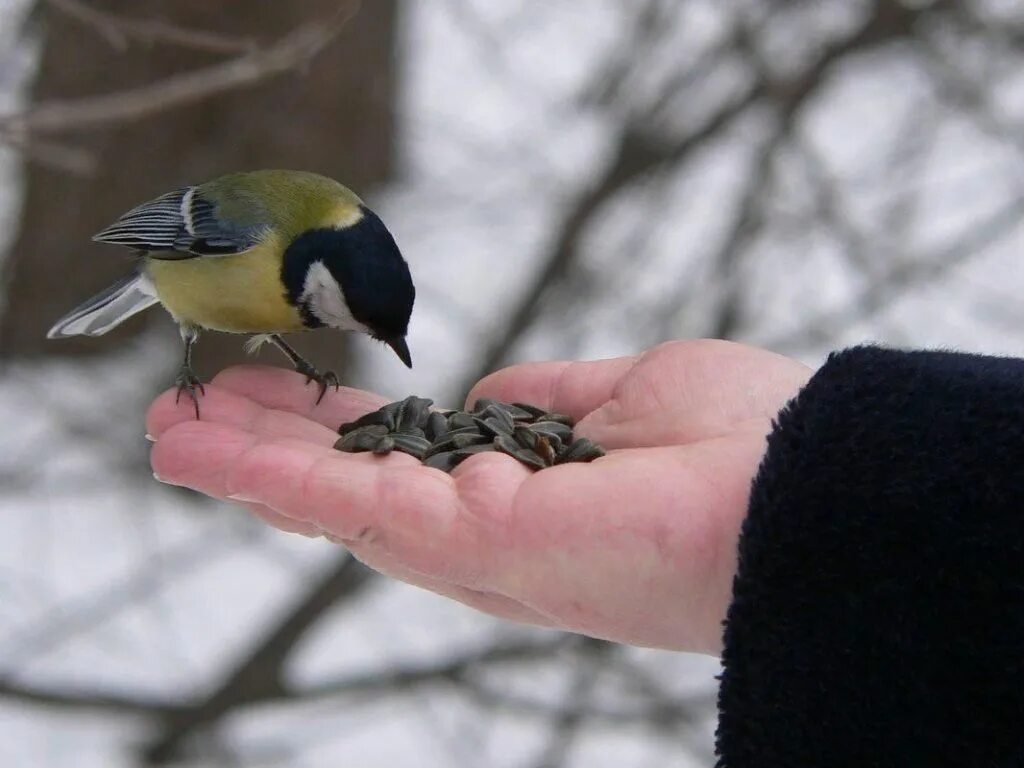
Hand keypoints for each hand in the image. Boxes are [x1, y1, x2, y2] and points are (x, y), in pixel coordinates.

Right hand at [147, 340, 810, 654]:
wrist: (812, 487)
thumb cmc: (744, 440)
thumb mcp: (629, 394)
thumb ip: (548, 399)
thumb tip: (492, 394)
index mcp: (529, 494)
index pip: (407, 464)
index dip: (336, 430)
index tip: (278, 390)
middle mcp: (494, 535)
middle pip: (356, 490)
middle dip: (271, 449)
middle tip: (191, 410)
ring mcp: (483, 548)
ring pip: (337, 505)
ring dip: (251, 465)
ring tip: (173, 427)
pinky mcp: (483, 547)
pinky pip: (358, 509)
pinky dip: (278, 478)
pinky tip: (212, 448)